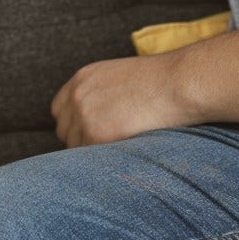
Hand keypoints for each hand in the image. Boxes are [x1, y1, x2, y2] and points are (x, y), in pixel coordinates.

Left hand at [50, 53, 193, 147]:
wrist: (178, 83)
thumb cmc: (161, 82)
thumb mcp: (121, 78)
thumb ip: (101, 95)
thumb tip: (100, 119)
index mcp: (82, 78)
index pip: (60, 111)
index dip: (74, 125)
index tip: (90, 134)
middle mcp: (77, 95)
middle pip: (64, 131)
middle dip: (81, 141)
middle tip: (109, 146)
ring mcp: (83, 115)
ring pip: (75, 148)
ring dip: (93, 153)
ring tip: (120, 149)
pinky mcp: (96, 134)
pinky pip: (89, 159)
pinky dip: (103, 161)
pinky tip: (124, 154)